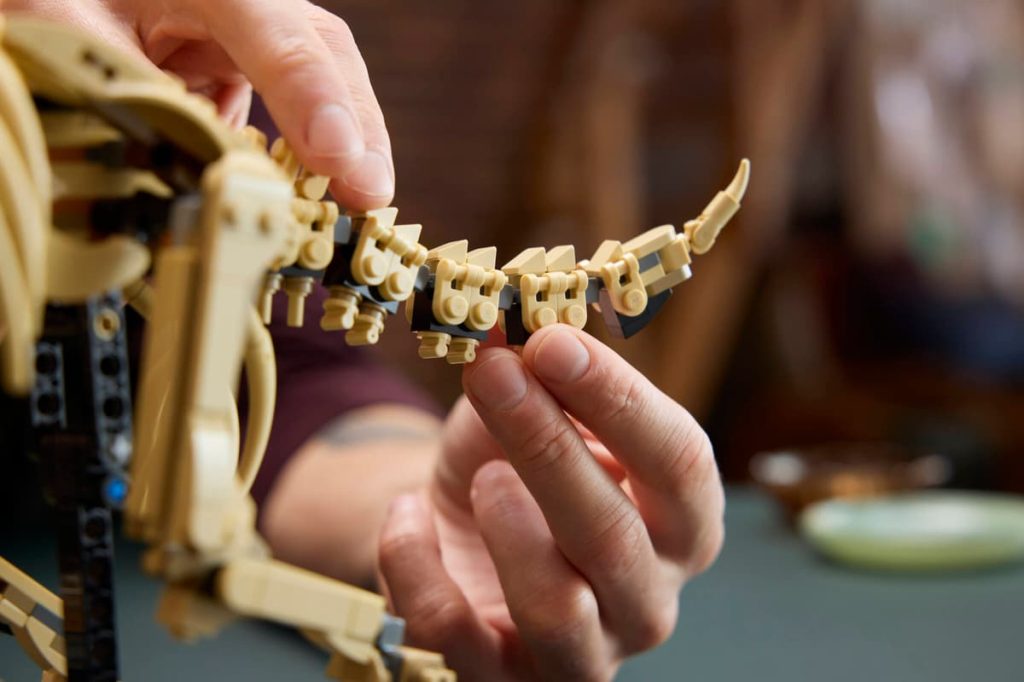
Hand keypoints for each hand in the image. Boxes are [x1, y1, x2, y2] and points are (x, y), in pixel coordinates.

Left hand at [4, 0, 391, 208]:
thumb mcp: (64, 29)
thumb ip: (127, 91)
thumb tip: (190, 174)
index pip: (277, 32)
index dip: (310, 96)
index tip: (335, 158)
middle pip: (323, 49)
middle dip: (356, 126)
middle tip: (370, 193)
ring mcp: (250, 21)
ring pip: (322, 74)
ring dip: (344, 140)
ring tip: (359, 198)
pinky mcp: (242, 54)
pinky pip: (288, 99)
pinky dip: (304, 146)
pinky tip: (308, 186)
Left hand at [378, 325, 724, 680]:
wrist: (460, 545)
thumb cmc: (516, 470)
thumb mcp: (528, 410)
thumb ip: (530, 370)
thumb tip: (506, 320)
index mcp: (681, 523)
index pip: (680, 465)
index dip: (620, 399)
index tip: (553, 341)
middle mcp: (648, 598)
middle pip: (614, 536)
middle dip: (549, 445)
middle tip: (496, 374)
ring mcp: (581, 652)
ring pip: (556, 608)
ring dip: (510, 530)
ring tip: (482, 475)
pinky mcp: (503, 679)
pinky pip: (454, 635)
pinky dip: (416, 565)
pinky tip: (408, 513)